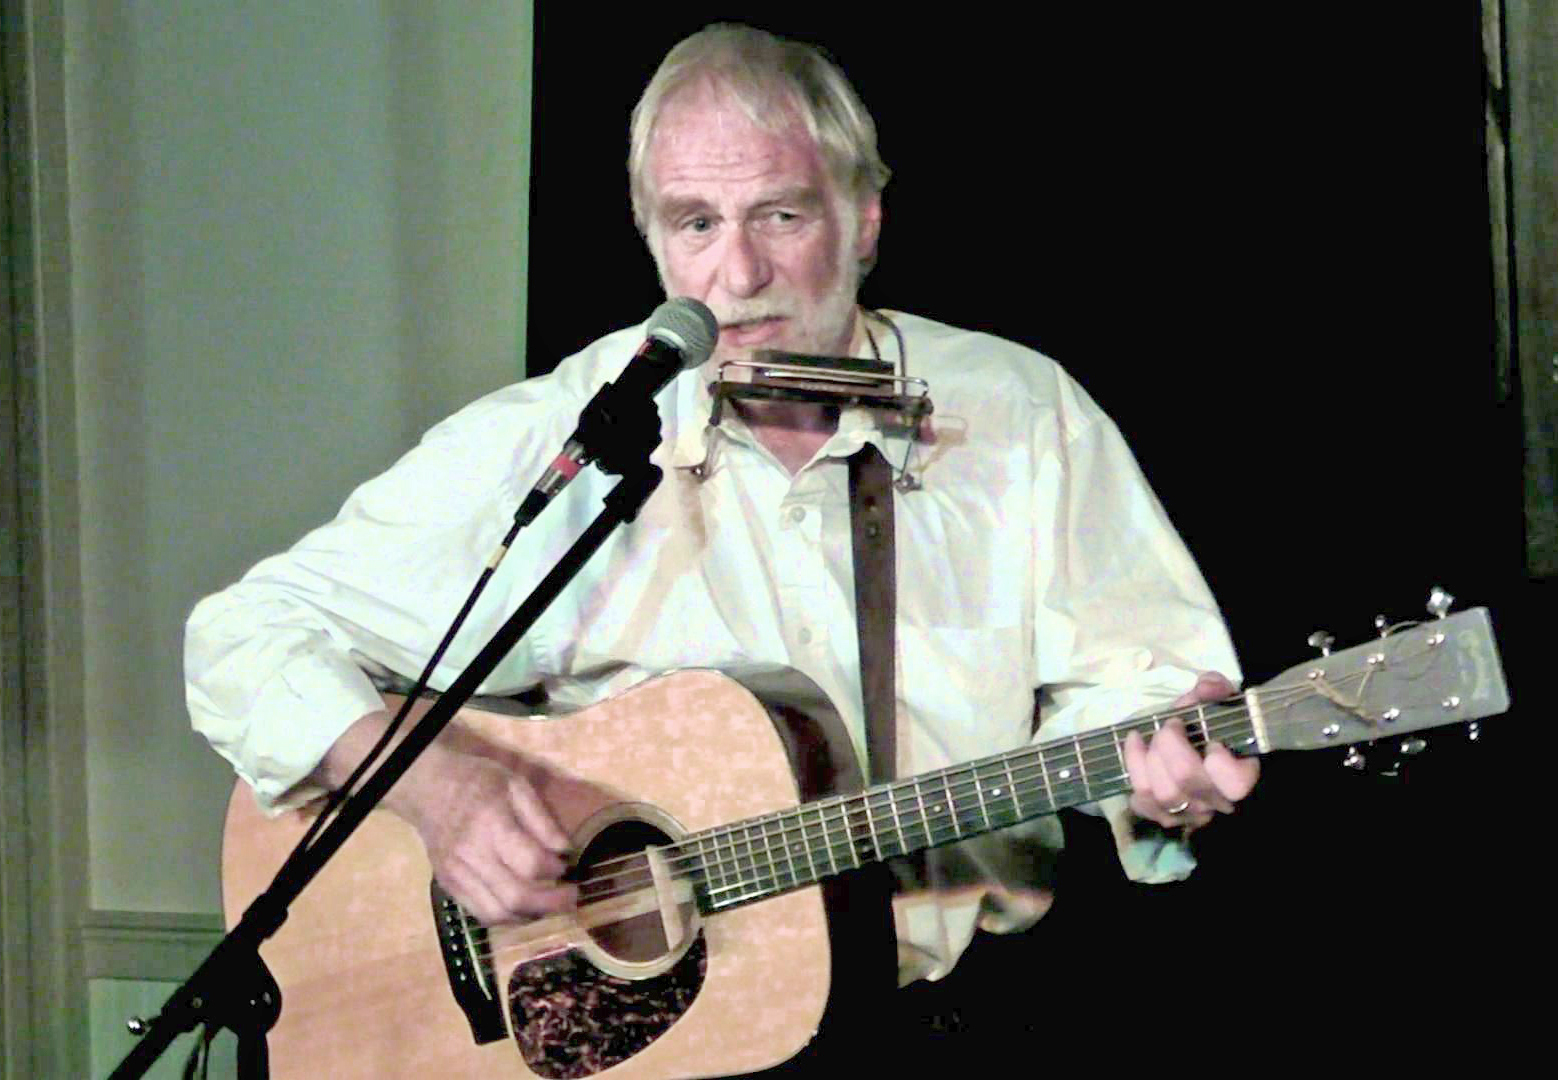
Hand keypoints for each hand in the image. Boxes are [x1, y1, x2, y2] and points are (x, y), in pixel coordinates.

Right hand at [318, 711, 577, 925]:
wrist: (427, 787)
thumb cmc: (477, 781)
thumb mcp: (515, 784)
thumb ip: (541, 819)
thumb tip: (565, 850)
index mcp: (492, 824)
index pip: (530, 863)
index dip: (555, 870)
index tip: (566, 864)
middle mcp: (472, 855)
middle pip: (515, 896)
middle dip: (551, 903)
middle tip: (571, 896)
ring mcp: (457, 874)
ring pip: (497, 913)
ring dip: (529, 916)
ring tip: (549, 906)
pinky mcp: (448, 885)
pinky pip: (479, 914)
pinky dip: (506, 917)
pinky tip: (523, 908)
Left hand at [1122, 672, 1258, 830]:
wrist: (1208, 749)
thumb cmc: (1219, 727)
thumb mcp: (1221, 701)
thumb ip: (1217, 689)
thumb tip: (1205, 688)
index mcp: (1243, 777)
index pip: (1235, 784)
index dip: (1218, 760)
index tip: (1212, 740)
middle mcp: (1218, 802)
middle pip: (1186, 780)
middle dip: (1169, 745)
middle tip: (1169, 726)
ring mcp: (1192, 813)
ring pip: (1162, 794)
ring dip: (1146, 760)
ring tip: (1143, 738)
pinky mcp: (1167, 816)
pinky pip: (1144, 806)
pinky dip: (1136, 778)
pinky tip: (1138, 757)